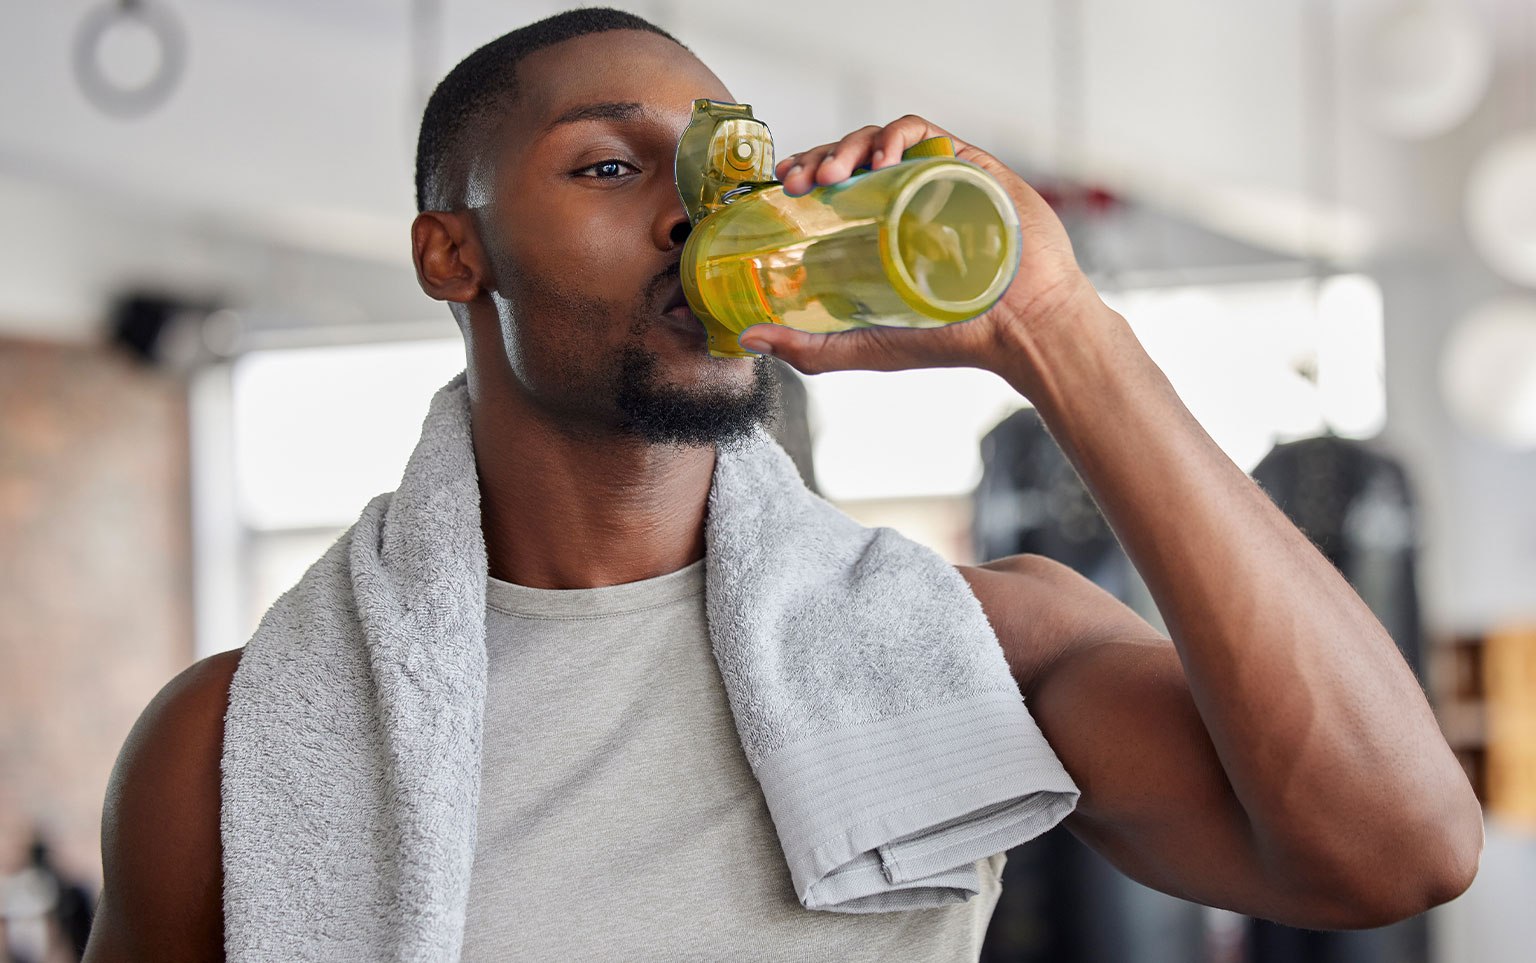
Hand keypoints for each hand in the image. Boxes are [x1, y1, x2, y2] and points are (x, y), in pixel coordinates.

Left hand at [735, 114, 1100, 377]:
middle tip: (798, 183)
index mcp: (876, 230)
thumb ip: (808, 347)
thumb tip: (749, 339)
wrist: (1021, 328)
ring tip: (831, 175)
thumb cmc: (950, 337)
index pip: (827, 189)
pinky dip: (894, 134)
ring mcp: (932, 179)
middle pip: (846, 157)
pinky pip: (923, 132)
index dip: (799, 180)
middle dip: (815, 159)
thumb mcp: (865, 346)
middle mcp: (900, 199)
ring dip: (846, 146)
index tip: (779, 192)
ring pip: (878, 138)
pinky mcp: (965, 164)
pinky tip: (879, 159)